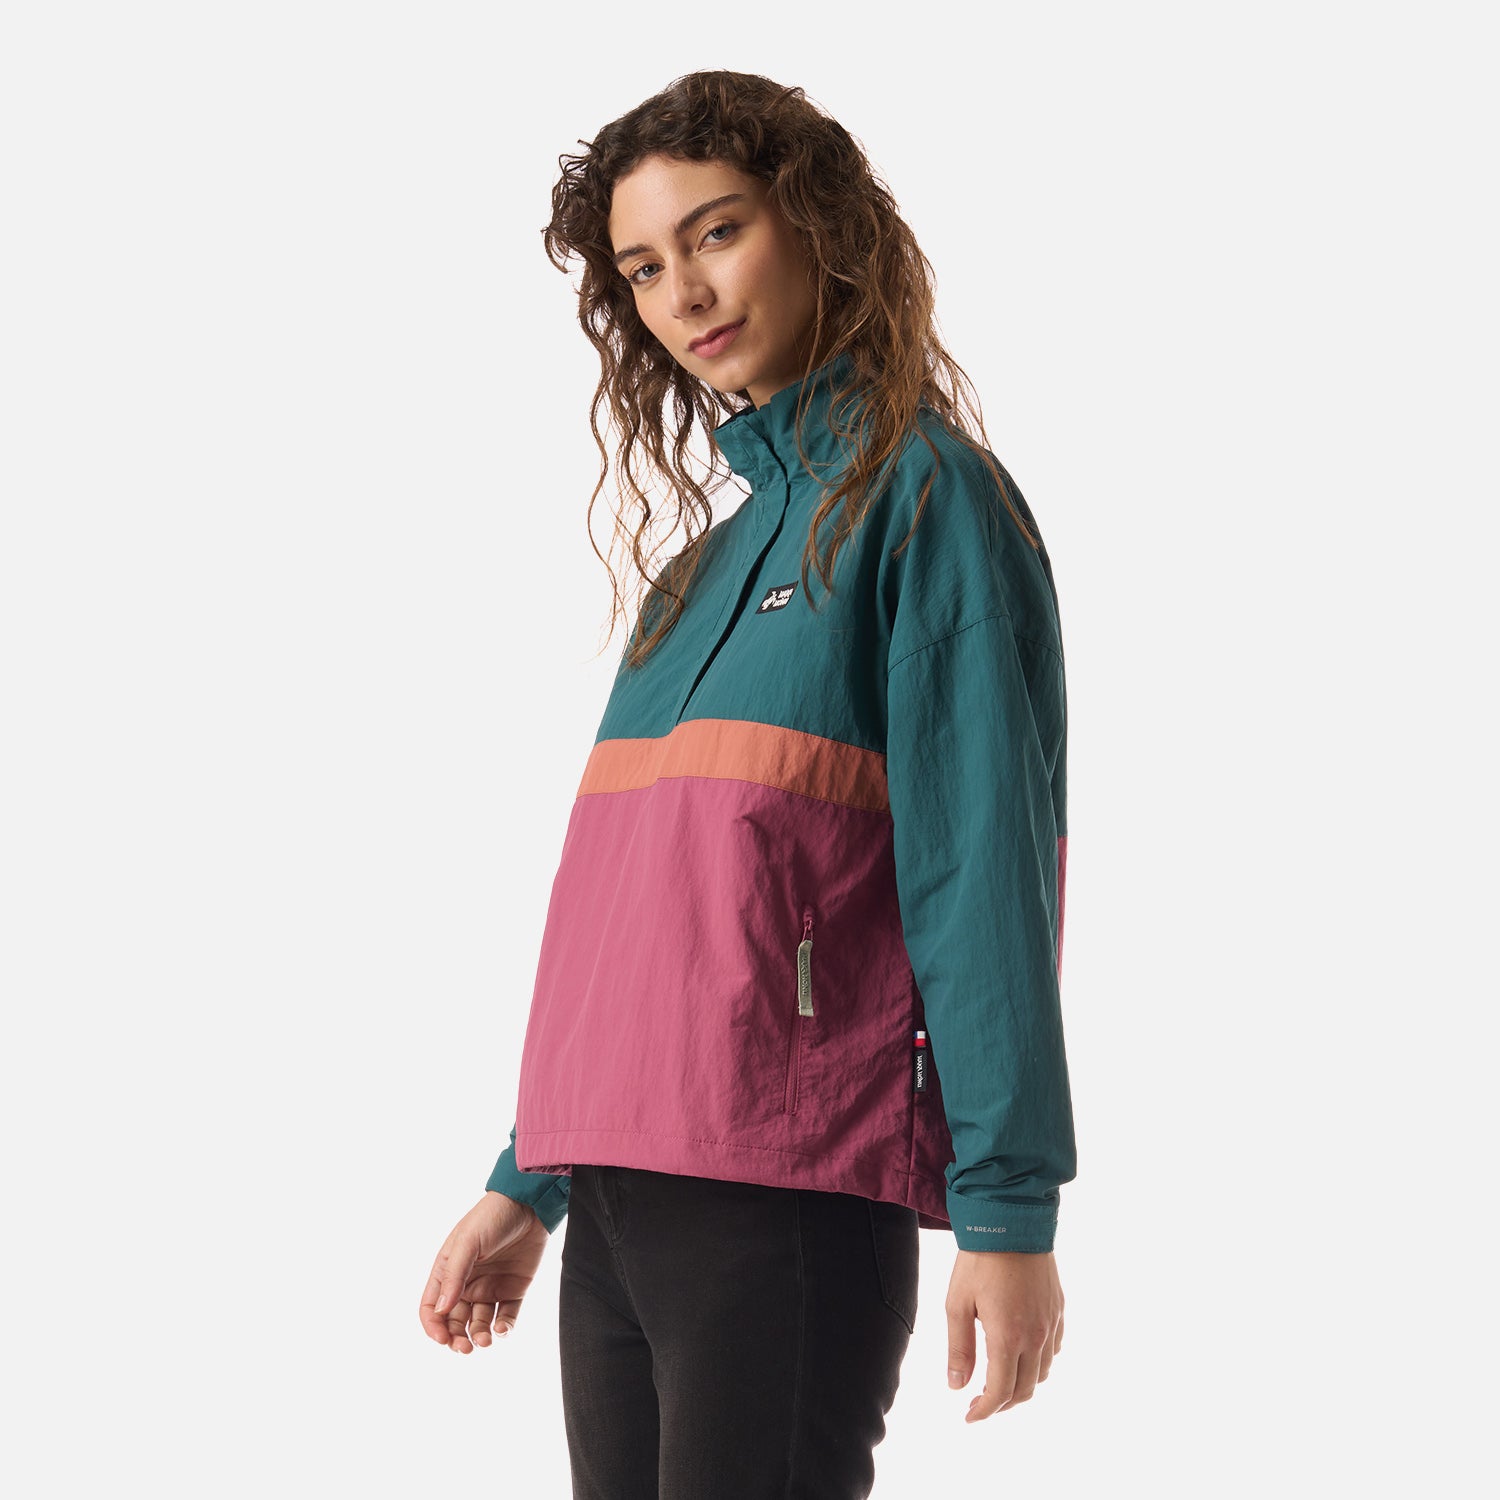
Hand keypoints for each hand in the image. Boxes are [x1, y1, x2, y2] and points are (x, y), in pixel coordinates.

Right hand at [419, 1191, 550, 1352]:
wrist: (530, 1204)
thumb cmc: (492, 1217)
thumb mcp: (468, 1242)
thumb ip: (454, 1275)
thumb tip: (441, 1311)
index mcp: (448, 1271)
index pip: (432, 1307)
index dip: (433, 1326)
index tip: (443, 1339)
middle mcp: (466, 1283)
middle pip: (454, 1321)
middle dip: (456, 1338)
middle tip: (465, 1348)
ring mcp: (490, 1288)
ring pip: (479, 1324)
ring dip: (479, 1336)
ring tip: (485, 1340)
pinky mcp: (514, 1290)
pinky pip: (506, 1317)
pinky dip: (503, 1329)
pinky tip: (502, 1330)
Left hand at [945, 1249, 1063, 1420]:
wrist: (1012, 1219)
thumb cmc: (980, 1259)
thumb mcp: (957, 1302)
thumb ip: (959, 1348)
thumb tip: (957, 1386)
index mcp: (1007, 1337)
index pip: (1000, 1392)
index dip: (984, 1411)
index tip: (969, 1416)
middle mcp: (1034, 1336)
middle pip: (1024, 1390)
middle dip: (1002, 1403)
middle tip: (981, 1402)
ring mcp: (1050, 1323)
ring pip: (1043, 1372)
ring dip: (1023, 1385)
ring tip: (1000, 1380)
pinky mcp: (1058, 1309)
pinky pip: (1054, 1349)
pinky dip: (1040, 1362)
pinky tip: (1023, 1354)